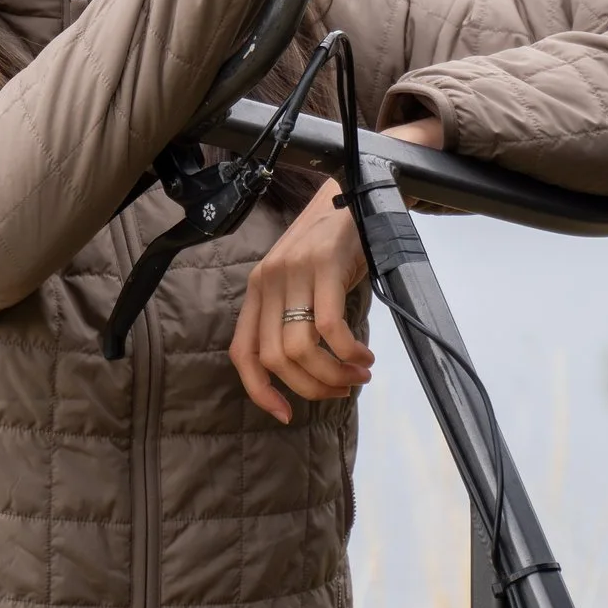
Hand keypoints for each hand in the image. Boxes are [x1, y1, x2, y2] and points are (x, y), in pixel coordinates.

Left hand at [232, 113, 446, 422]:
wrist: (355, 193)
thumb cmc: (332, 246)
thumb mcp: (303, 282)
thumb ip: (295, 318)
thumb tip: (309, 374)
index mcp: (257, 291)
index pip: (242, 353)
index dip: (259, 391)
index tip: (286, 413)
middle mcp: (267, 282)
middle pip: (275, 358)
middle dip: (311, 387)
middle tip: (343, 389)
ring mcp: (294, 273)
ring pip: (300, 348)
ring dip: (333, 374)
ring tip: (358, 375)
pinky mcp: (323, 266)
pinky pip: (330, 328)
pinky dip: (348, 353)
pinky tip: (364, 356)